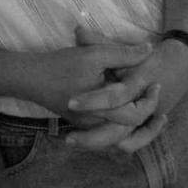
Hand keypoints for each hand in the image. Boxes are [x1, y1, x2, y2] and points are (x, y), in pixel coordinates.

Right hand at [28, 35, 153, 125]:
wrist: (31, 78)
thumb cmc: (63, 64)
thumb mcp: (96, 53)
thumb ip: (124, 53)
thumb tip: (149, 50)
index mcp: (103, 108)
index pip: (136, 115)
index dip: (150, 101)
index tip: (156, 84)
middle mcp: (96, 123)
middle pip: (130, 132)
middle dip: (146, 119)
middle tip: (154, 95)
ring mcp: (87, 127)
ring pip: (117, 137)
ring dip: (135, 128)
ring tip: (147, 112)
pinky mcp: (81, 125)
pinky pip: (105, 134)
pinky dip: (120, 127)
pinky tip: (127, 110)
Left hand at [64, 27, 187, 152]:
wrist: (182, 61)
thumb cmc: (151, 55)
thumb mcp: (126, 46)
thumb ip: (100, 41)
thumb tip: (78, 30)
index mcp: (138, 83)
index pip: (113, 98)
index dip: (91, 102)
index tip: (70, 103)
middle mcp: (145, 106)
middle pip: (117, 132)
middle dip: (91, 137)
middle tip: (68, 138)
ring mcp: (148, 118)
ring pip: (125, 142)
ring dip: (100, 143)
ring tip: (73, 140)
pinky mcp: (148, 125)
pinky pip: (130, 141)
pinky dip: (112, 144)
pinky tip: (90, 141)